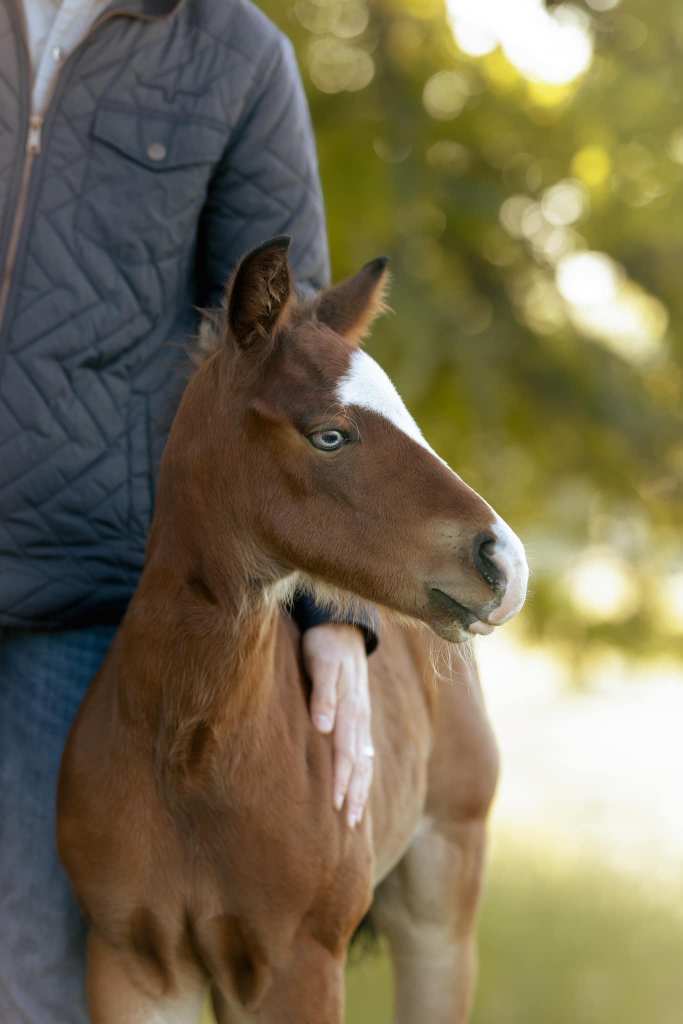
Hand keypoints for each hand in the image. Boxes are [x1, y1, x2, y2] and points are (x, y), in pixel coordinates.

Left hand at [302, 623, 373, 827]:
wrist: (341, 624)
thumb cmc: (325, 644)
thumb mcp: (321, 662)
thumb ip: (323, 693)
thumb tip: (323, 726)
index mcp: (351, 707)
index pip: (346, 752)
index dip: (341, 779)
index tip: (336, 806)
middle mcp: (360, 716)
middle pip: (359, 763)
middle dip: (354, 794)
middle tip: (349, 826)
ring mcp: (363, 716)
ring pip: (364, 759)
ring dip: (360, 788)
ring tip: (354, 817)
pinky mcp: (360, 714)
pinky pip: (365, 749)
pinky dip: (363, 771)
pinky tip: (361, 786)